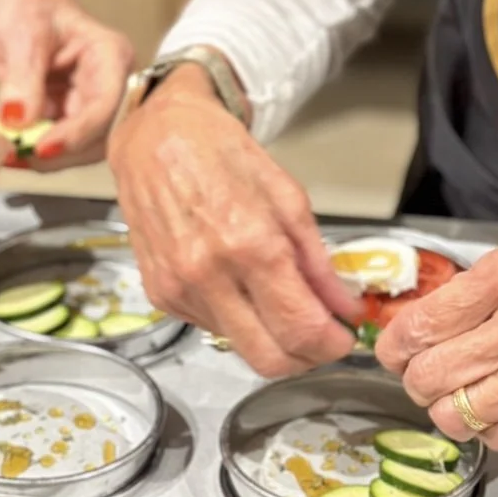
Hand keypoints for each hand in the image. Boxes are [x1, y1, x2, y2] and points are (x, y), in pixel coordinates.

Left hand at [0, 0, 133, 168]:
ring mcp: (93, 104)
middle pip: (100, 136)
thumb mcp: (24, 34)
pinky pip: (60, 144)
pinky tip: (12, 151)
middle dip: (59, 151)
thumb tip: (18, 122)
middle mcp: (112, 85)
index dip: (77, 133)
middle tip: (17, 156)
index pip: (105, 106)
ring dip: (46, 158)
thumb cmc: (33, 4)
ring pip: (81, 148)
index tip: (42, 149)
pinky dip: (35, 152)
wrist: (24, 1)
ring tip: (9, 154)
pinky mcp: (73, 117)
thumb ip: (23, 78)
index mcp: (112, 57)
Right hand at [109, 64, 357, 377]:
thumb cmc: (219, 153)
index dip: (332, 344)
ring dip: (268, 336)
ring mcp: (179, 290)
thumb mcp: (287, 196)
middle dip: (304, 357)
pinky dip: (236, 318)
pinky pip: (211, 328)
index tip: (343, 337)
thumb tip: (344, 306)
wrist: (153, 137)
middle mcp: (208, 275)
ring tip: (276, 297)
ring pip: (240, 348)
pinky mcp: (160, 295)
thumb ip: (318, 261)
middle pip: (269, 359)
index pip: (300, 328)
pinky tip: (237, 284)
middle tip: (320, 336)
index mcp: (249, 244)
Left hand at [376, 205, 497, 451]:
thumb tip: (443, 299)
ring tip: (449, 392)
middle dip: (412, 376)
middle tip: (417, 369)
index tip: (393, 345)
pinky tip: (488, 407)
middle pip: (432, 375)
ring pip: (460, 414)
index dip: (395, 342)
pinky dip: (484, 428)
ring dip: (443, 407)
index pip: (424, 324)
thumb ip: (493, 271)